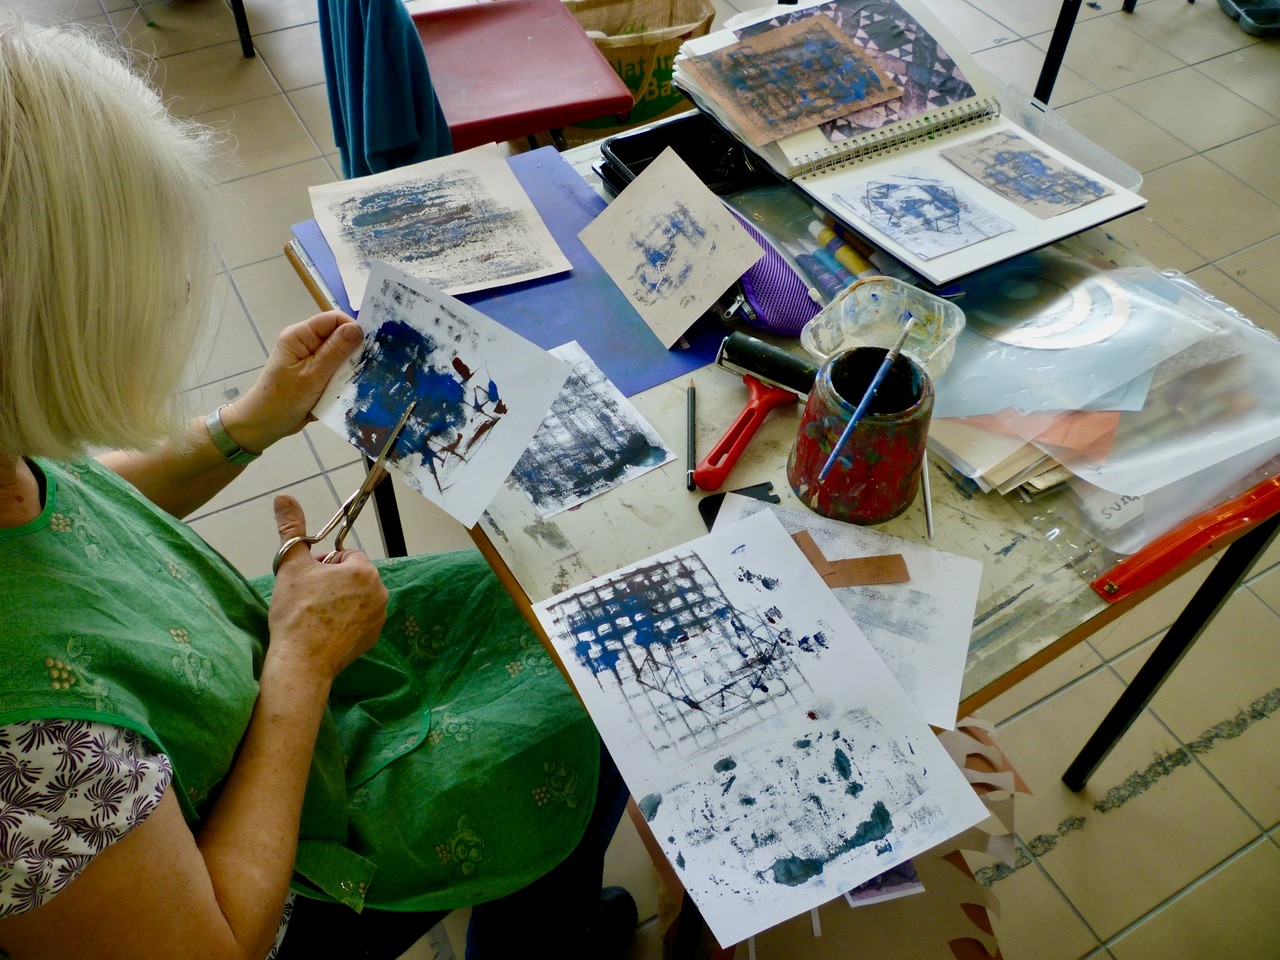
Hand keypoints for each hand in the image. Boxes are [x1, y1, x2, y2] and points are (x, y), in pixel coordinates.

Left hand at [220, 312, 363, 454]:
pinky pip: (335, 368)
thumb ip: (335, 351)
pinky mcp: (314, 373)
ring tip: (361, 379)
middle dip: (353, 349)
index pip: (333, 319)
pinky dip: (343, 377)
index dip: (353, 328)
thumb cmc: (284, 399)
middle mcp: (305, 342)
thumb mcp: (313, 375)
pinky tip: (350, 387)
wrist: (265, 424)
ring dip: (349, 366)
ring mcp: (310, 358)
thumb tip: (357, 328)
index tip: (369, 347)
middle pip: (338, 335)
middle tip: (369, 366)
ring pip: (339, 354)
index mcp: (299, 336)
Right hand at [267, 495, 386, 682]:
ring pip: (356, 597)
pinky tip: (324, 630)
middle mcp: (380, 591)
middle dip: (332, 582)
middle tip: (308, 598)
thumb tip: (283, 498)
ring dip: (338, 600)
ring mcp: (379, 617)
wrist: (301, 662)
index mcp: (364, 570)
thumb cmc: (296, 612)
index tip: (307, 581)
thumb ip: (291, 529)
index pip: (344, 556)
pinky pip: (359, 619)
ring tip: (314, 615)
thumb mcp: (291, 565)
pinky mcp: (373, 638)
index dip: (323, 566)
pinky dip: (344, 620)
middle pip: (352, 576)